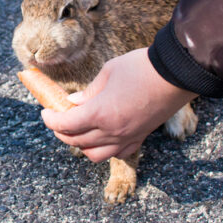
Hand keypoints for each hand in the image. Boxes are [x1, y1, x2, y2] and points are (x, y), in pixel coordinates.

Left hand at [41, 48, 196, 162]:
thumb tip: (74, 102)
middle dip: (61, 131)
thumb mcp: (108, 73)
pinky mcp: (141, 137)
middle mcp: (112, 131)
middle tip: (57, 118)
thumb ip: (89, 92)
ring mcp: (127, 137)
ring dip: (81, 145)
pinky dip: (105, 148)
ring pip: (95, 154)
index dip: (50, 119)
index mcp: (100, 113)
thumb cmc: (140, 67)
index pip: (65, 124)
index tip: (45, 112)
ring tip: (77, 130)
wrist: (176, 74)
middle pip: (76, 141)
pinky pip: (118, 153)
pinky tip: (103, 135)